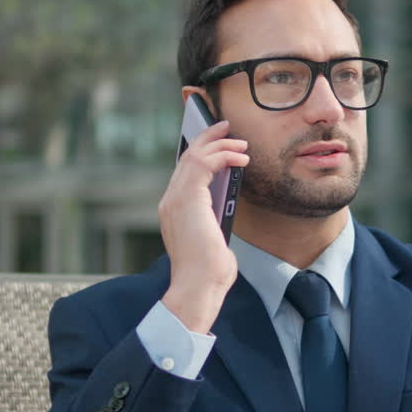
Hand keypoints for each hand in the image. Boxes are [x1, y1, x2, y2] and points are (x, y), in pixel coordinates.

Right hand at [158, 119, 248, 333]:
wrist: (199, 286)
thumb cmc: (208, 271)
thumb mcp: (212, 238)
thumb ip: (213, 219)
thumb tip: (225, 205)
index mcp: (173, 209)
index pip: (184, 171)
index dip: (199, 152)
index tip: (215, 141)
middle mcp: (170, 200)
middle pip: (186, 157)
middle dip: (207, 138)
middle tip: (226, 126)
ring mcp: (175, 198)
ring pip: (194, 155)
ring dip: (219, 144)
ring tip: (240, 141)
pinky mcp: (188, 198)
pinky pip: (204, 164)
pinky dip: (224, 155)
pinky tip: (241, 158)